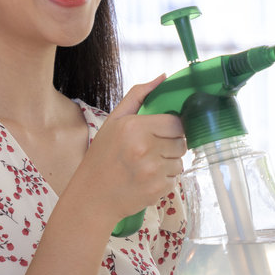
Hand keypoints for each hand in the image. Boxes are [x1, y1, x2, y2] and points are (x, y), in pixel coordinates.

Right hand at [79, 75, 185, 218]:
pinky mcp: (157, 189)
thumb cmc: (102, 157)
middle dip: (170, 145)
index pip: (176, 123)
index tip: (161, 132)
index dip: (172, 127)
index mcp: (135, 127)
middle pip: (182, 142)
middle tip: (151, 149)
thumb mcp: (114, 121)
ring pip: (180, 162)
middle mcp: (145, 148)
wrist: (92, 196)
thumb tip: (163, 77)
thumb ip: (138, 96)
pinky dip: (164, 179)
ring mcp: (152, 171)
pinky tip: (146, 178)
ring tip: (146, 165)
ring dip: (168, 163)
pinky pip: (175, 179)